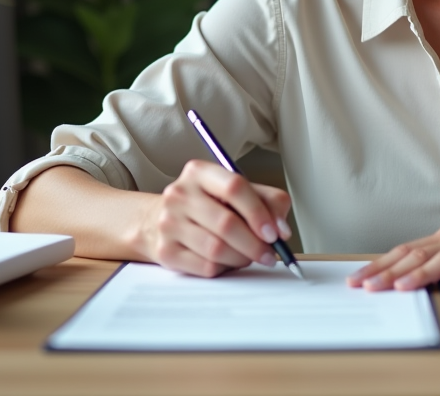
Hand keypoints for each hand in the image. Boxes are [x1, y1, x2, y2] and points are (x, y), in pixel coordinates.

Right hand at [140, 159, 293, 277]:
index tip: (275, 232)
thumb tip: (281, 230)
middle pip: (226, 223)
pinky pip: (205, 267)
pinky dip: (224, 268)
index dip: (259, 212)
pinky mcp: (166, 251)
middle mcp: (180, 194)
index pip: (234, 187)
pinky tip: (227, 262)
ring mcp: (169, 223)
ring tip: (249, 257)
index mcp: (199, 172)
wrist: (158, 220)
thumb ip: (267, 201)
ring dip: (242, 258)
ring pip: (217, 249)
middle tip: (269, 253)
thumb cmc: (207, 205)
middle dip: (255, 244)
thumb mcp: (237, 193)